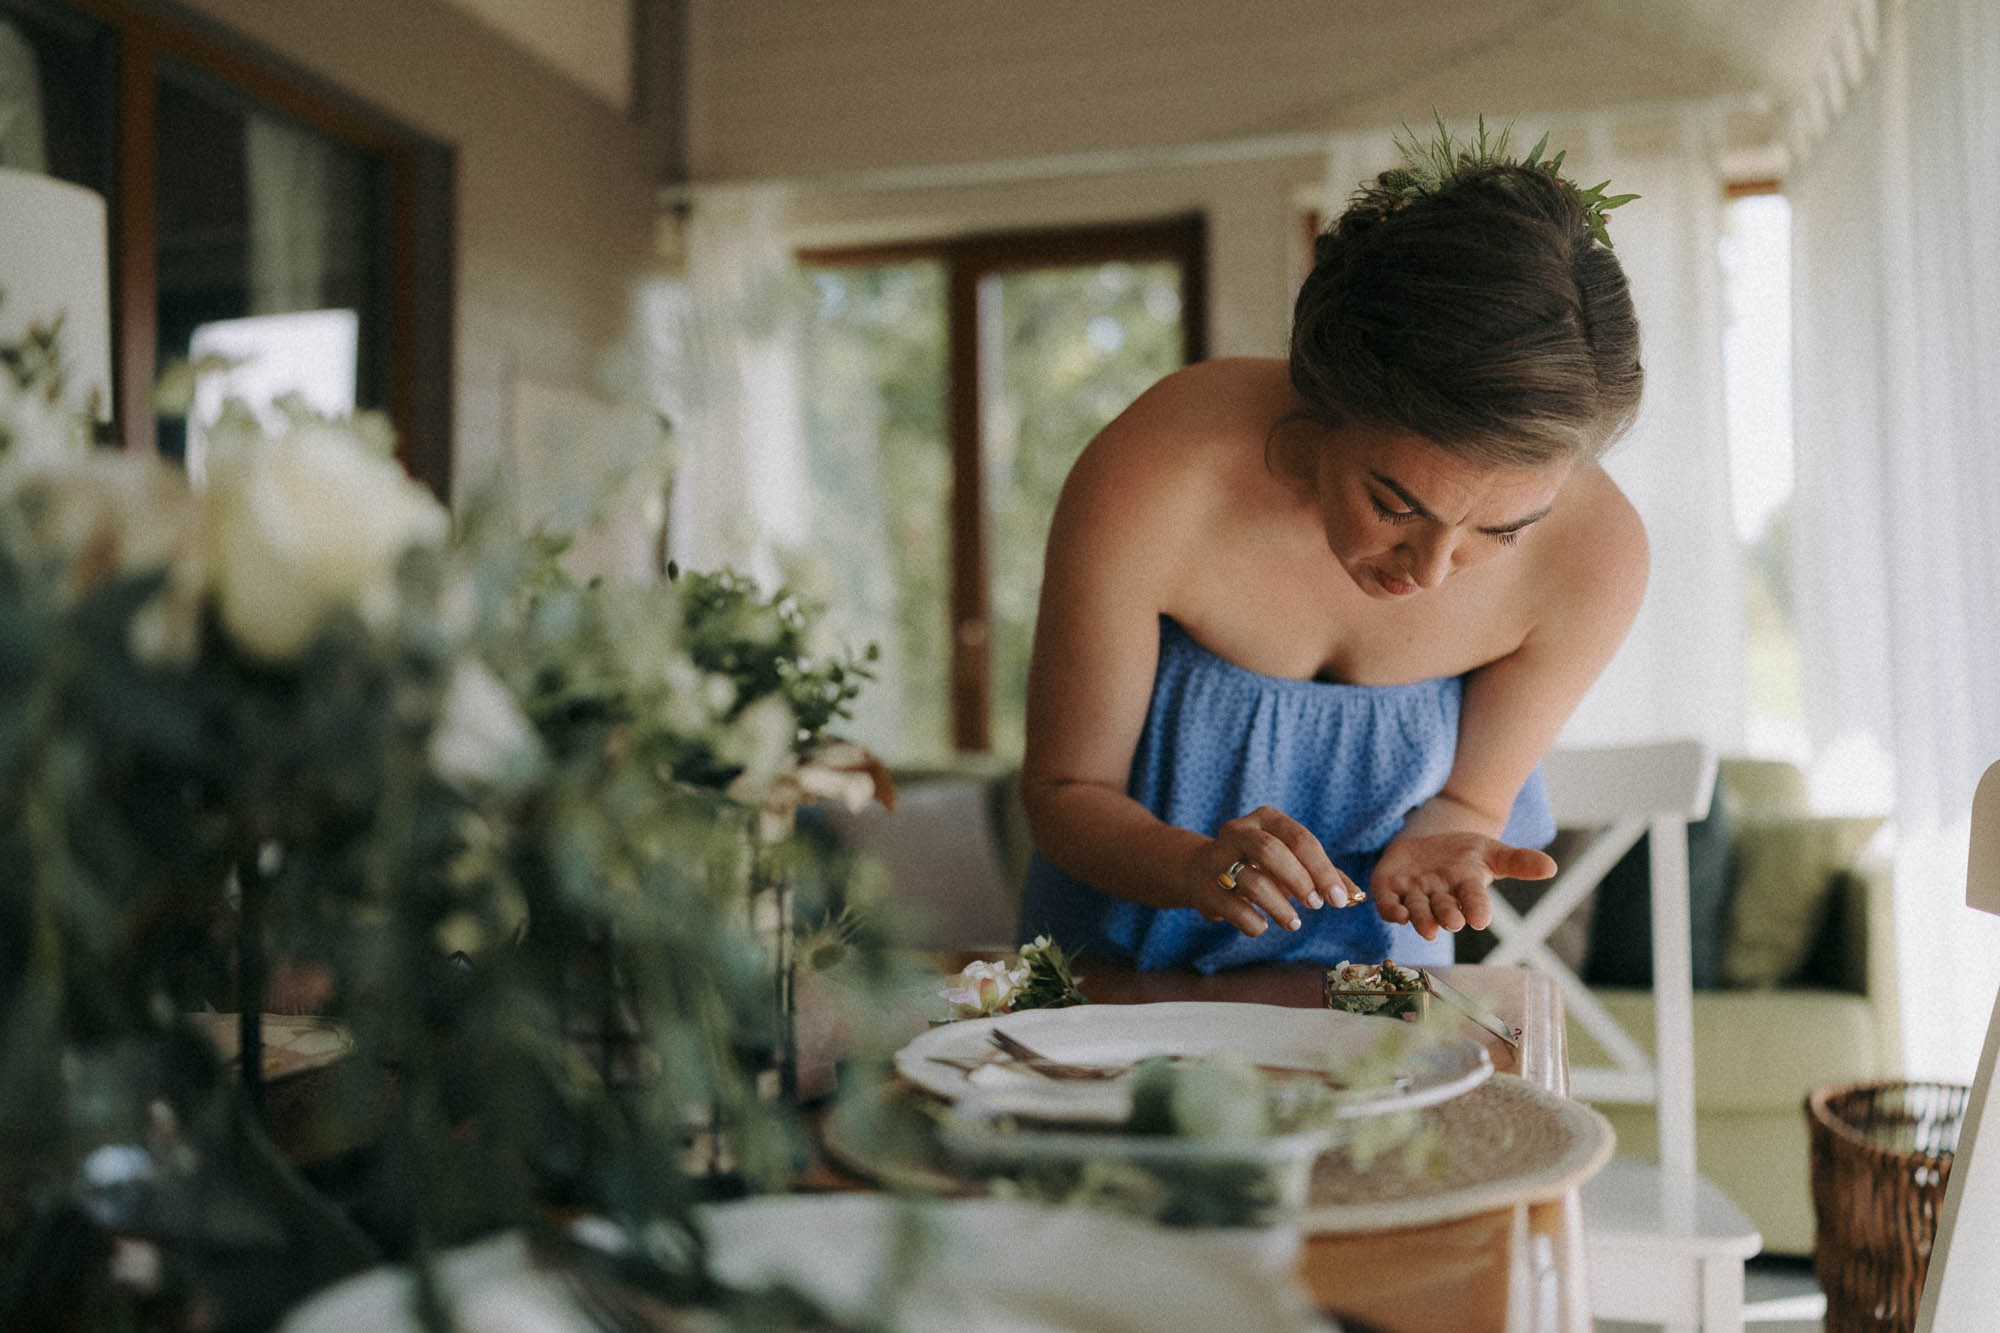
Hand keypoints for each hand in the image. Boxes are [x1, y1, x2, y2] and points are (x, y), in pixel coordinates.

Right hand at [1191, 806, 1364, 936]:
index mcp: (1265, 819)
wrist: (1198, 871)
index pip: (1299, 839)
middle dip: (1299, 881)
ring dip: (1280, 907)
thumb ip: (1323, 875)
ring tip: (1294, 922)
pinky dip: (1255, 922)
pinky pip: (1235, 909)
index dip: (1322, 870)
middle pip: (1270, 851)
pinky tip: (1263, 925)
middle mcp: (1237, 832)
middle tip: (1315, 905)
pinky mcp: (1204, 889)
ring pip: (1253, 882)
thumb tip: (1357, 897)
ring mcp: (1216, 860)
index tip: (1339, 899)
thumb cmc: (1257, 865)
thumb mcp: (1290, 861)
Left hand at [1370, 833, 1556, 940]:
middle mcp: (1440, 896)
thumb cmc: (1465, 854)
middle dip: (1448, 916)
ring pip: (1417, 910)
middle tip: (1453, 922)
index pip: (1475, 901)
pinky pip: (1387, 902)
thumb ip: (1518, 861)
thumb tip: (1551, 867)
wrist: (1429, 843)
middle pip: (1445, 909)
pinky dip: (1391, 909)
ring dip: (1421, 919)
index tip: (1481, 918)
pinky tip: (1396, 914)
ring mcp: (1414, 893)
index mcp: (1467, 888)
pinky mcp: (1388, 887)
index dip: (1477, 909)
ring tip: (1428, 928)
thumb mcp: (1492, 851)